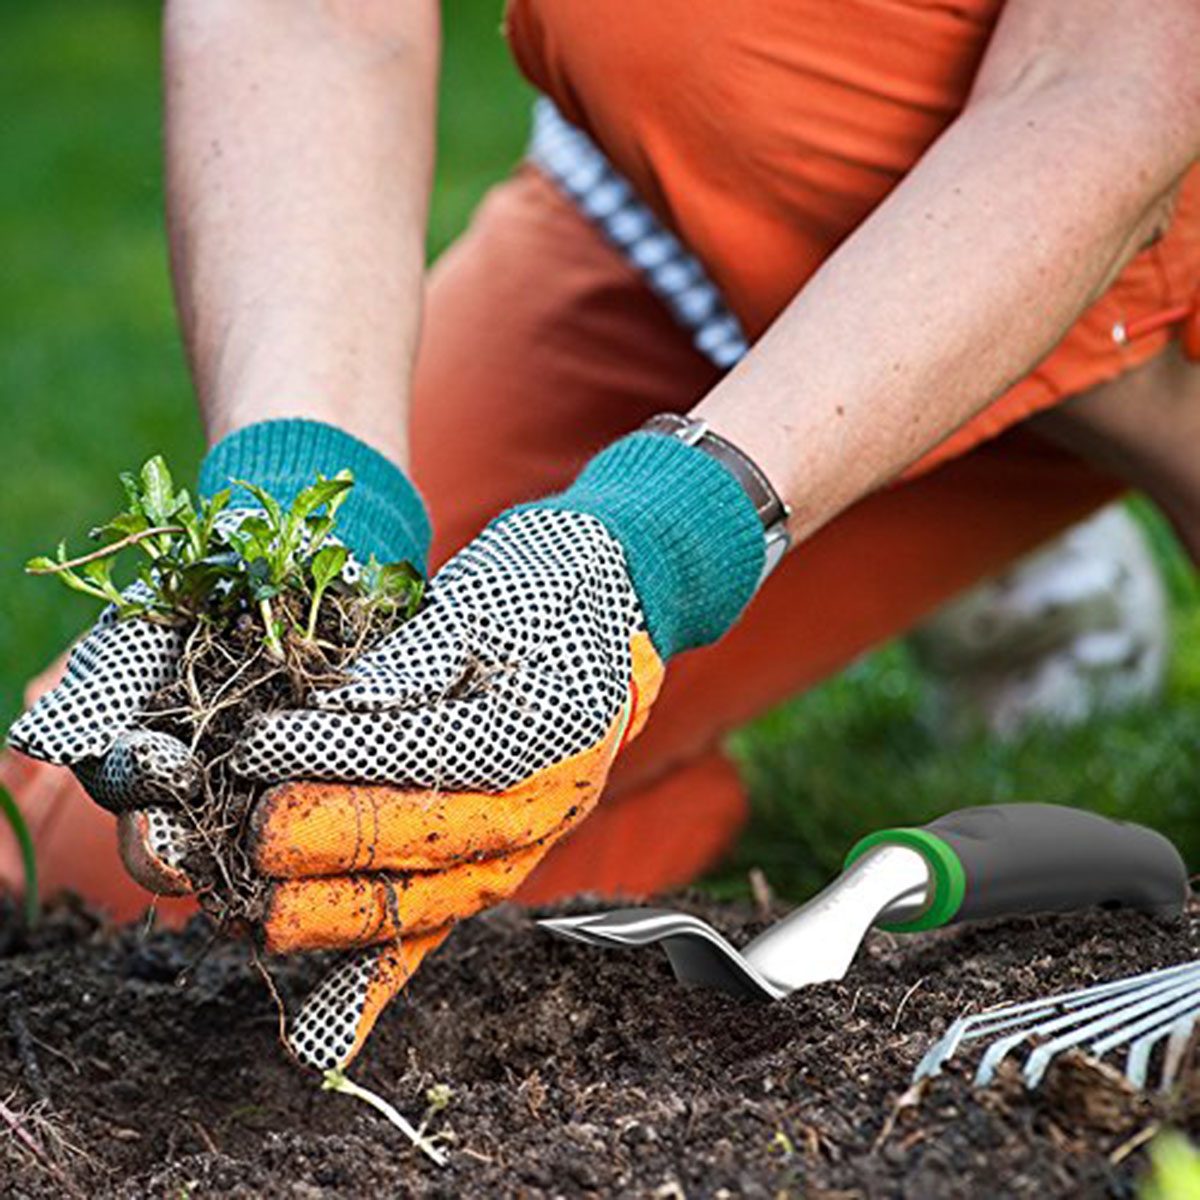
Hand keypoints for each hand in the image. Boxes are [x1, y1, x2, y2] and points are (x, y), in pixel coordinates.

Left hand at [229, 508, 666, 1068]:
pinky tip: (325, 1031)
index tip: (257, 746)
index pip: (427, 752)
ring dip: (335, 916)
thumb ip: (423, 651)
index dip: (336, 753)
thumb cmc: (548, 588)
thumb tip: (343, 704)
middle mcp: (544, 804)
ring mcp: (524, 843)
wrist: (615, 607)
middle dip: (325, 841)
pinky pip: (439, 929)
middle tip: (244, 833)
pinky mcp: (497, 861)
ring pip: (426, 902)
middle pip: (424, 841)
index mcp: (547, 729)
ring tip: (252, 914)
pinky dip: (381, 980)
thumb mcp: (492, 593)